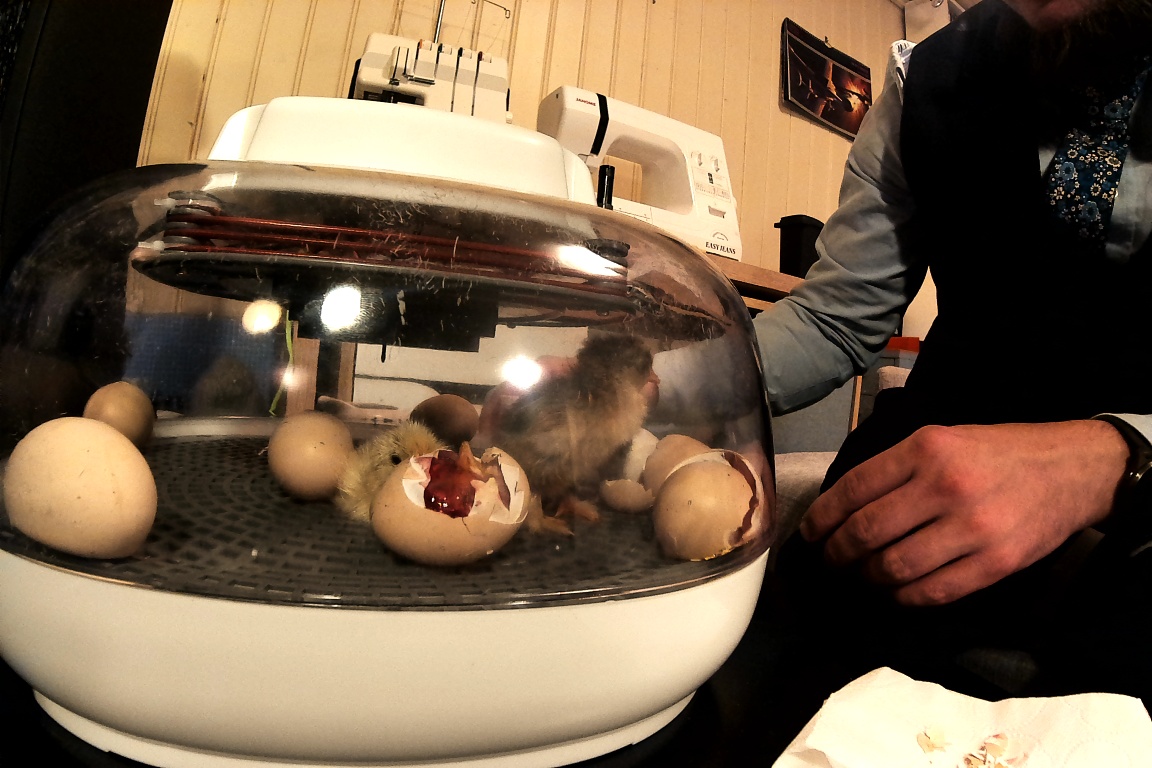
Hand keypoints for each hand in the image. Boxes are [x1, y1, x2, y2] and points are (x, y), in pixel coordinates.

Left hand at [799, 420, 1129, 605]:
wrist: (1071, 469)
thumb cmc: (996, 453)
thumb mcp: (941, 439)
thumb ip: (894, 468)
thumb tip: (840, 505)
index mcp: (926, 449)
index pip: (853, 489)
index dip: (821, 517)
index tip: (810, 533)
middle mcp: (946, 486)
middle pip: (866, 533)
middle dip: (837, 553)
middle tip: (831, 559)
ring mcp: (973, 528)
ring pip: (894, 568)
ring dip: (867, 578)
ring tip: (861, 575)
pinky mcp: (996, 563)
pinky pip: (933, 592)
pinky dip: (903, 597)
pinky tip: (895, 590)